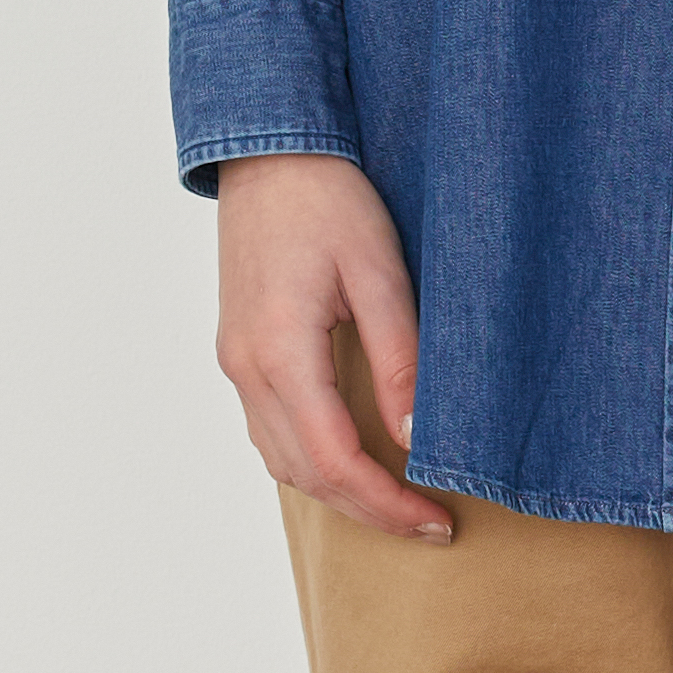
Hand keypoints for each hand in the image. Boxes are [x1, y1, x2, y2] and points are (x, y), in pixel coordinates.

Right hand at [215, 153, 453, 540]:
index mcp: (281, 352)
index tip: (437, 519)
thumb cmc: (329, 197)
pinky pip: (269, 428)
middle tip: (430, 522)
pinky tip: (349, 453)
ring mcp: (235, 361)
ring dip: (337, 490)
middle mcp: (246, 368)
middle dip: (368, 509)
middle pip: (304, 475)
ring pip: (281, 459)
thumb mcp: (378, 269)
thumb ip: (398, 356)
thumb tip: (415, 439)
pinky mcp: (239, 347)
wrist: (268, 150)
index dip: (387, 503)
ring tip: (398, 497)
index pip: (335, 462)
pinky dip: (311, 457)